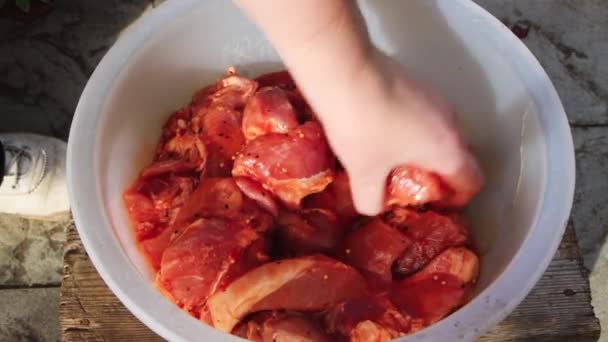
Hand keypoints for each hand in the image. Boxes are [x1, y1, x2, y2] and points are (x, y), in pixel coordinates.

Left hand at [318, 49, 483, 215]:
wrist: (346, 70)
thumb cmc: (362, 128)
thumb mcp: (362, 173)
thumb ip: (371, 200)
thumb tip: (373, 207)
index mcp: (448, 150)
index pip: (472, 182)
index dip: (457, 199)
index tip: (433, 204)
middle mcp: (451, 123)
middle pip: (457, 158)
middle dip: (437, 176)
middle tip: (407, 186)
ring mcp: (437, 99)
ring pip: (440, 134)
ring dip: (423, 151)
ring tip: (390, 160)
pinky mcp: (418, 83)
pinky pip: (425, 116)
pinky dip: (412, 130)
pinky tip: (381, 132)